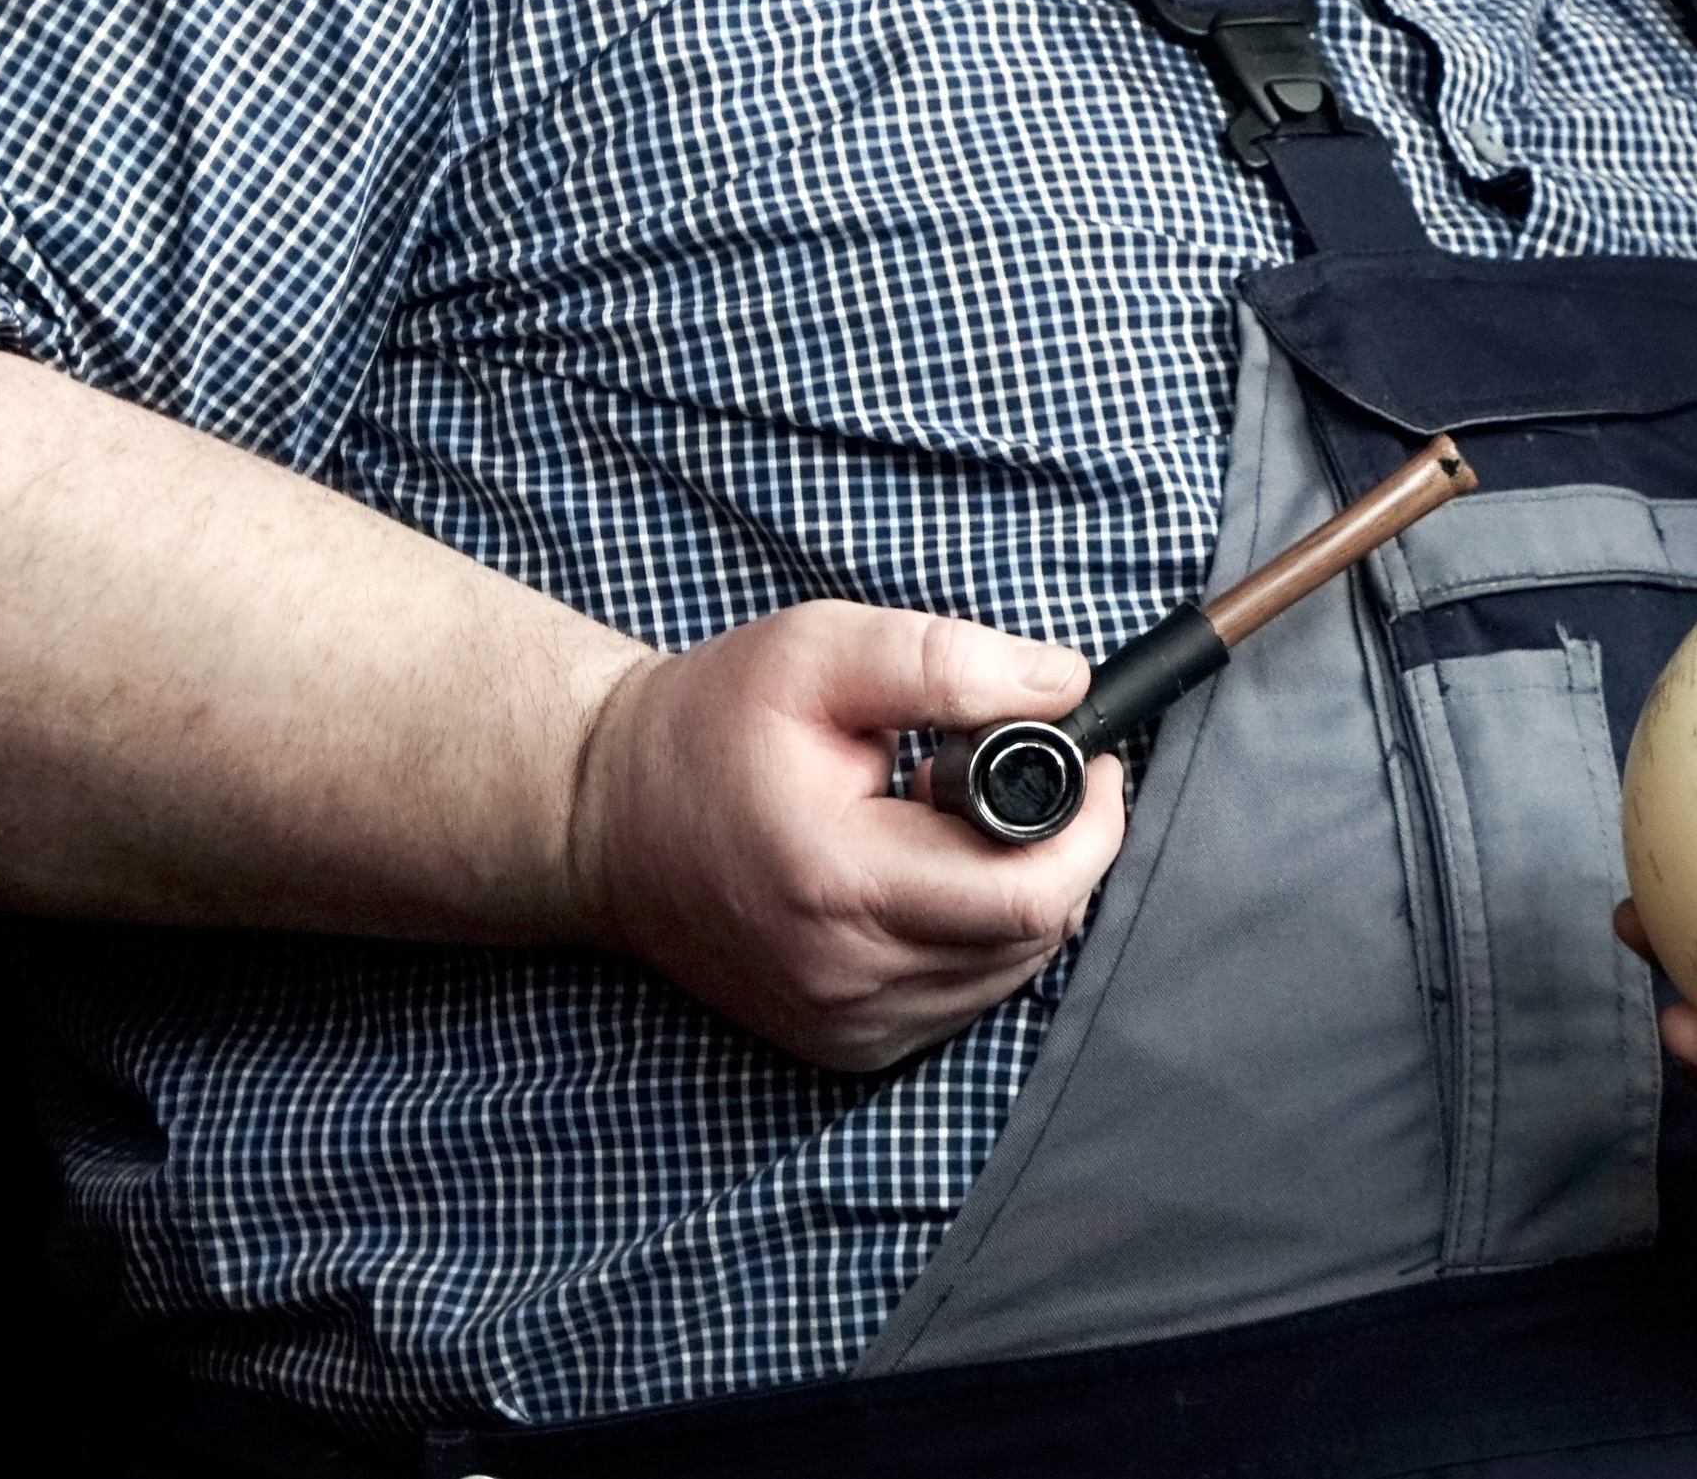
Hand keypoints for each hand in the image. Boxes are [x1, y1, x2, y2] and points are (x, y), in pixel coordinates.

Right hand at [569, 604, 1126, 1069]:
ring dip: (1024, 890)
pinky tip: (937, 873)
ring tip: (963, 819)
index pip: (1029, 893)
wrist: (603, 820)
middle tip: (1026, 774)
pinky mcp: (843, 1046)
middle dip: (1066, 848)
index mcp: (840, 884)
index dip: (1091, 824)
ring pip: (1010, 971)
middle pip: (1035, 935)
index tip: (1093, 758)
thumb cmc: (709, 725)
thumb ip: (949, 663)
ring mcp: (843, 1025)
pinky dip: (982, 935)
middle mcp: (844, 977)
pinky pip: (965, 997)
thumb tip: (1065, 688)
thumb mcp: (820, 651)